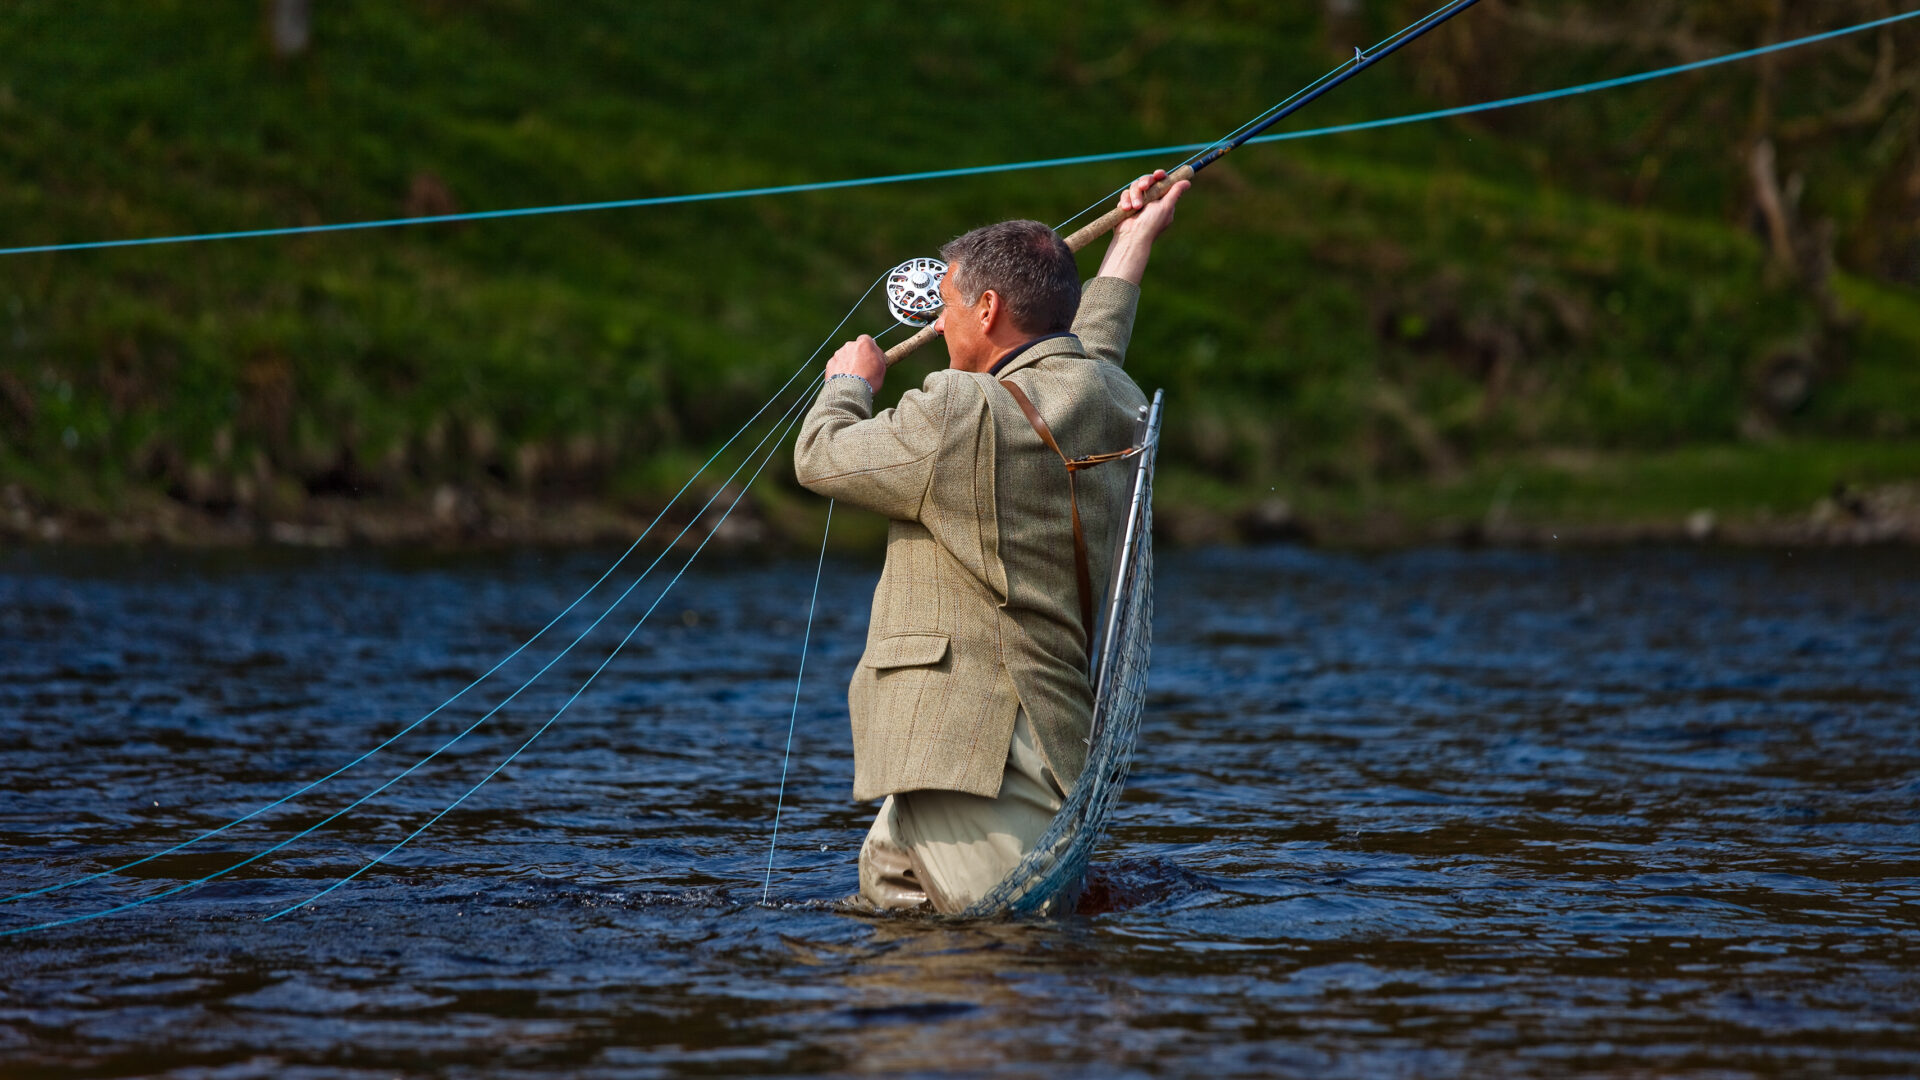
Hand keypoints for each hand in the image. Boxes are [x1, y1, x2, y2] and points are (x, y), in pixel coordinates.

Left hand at [824, 334, 885, 393]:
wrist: (850, 392)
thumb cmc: (869, 380)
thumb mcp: (881, 367)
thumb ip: (878, 354)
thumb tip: (874, 348)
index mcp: (863, 344)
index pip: (866, 339)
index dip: (868, 348)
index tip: (869, 357)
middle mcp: (849, 345)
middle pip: (854, 348)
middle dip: (856, 356)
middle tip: (861, 369)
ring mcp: (838, 354)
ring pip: (844, 356)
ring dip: (848, 363)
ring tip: (852, 378)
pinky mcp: (830, 363)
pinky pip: (836, 365)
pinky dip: (839, 370)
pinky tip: (844, 380)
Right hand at [1098, 170, 1188, 284]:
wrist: (1132, 238)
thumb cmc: (1151, 224)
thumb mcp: (1166, 207)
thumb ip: (1175, 193)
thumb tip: (1187, 182)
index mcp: (1163, 200)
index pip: (1162, 182)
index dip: (1160, 176)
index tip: (1158, 174)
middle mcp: (1151, 200)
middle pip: (1147, 180)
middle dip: (1145, 183)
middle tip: (1143, 188)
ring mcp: (1138, 202)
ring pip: (1135, 186)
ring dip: (1134, 195)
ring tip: (1135, 207)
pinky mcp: (1127, 205)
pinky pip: (1125, 194)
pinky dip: (1125, 200)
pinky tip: (1127, 209)